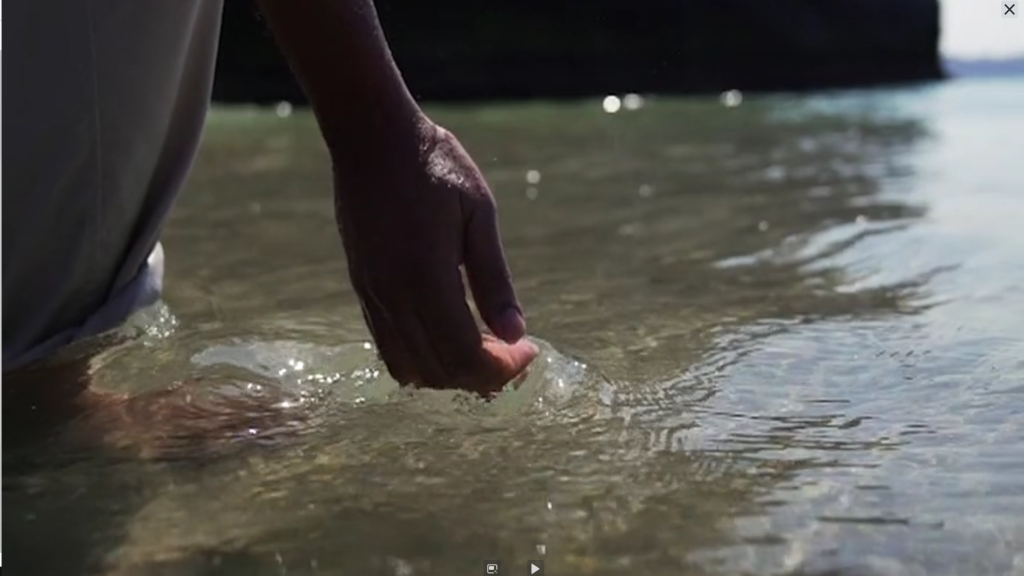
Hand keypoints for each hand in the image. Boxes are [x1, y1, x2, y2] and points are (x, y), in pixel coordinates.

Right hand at [332, 117, 538, 394]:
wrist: (371, 138)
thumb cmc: (434, 165)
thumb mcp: (478, 213)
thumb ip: (494, 278)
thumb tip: (515, 334)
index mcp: (425, 276)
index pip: (464, 354)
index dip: (502, 367)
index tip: (529, 349)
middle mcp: (393, 295)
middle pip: (439, 370)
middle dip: (483, 375)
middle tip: (514, 353)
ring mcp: (372, 295)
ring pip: (410, 368)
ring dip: (451, 372)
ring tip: (484, 349)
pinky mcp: (362, 289)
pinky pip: (388, 347)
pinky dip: (422, 360)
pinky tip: (449, 336)